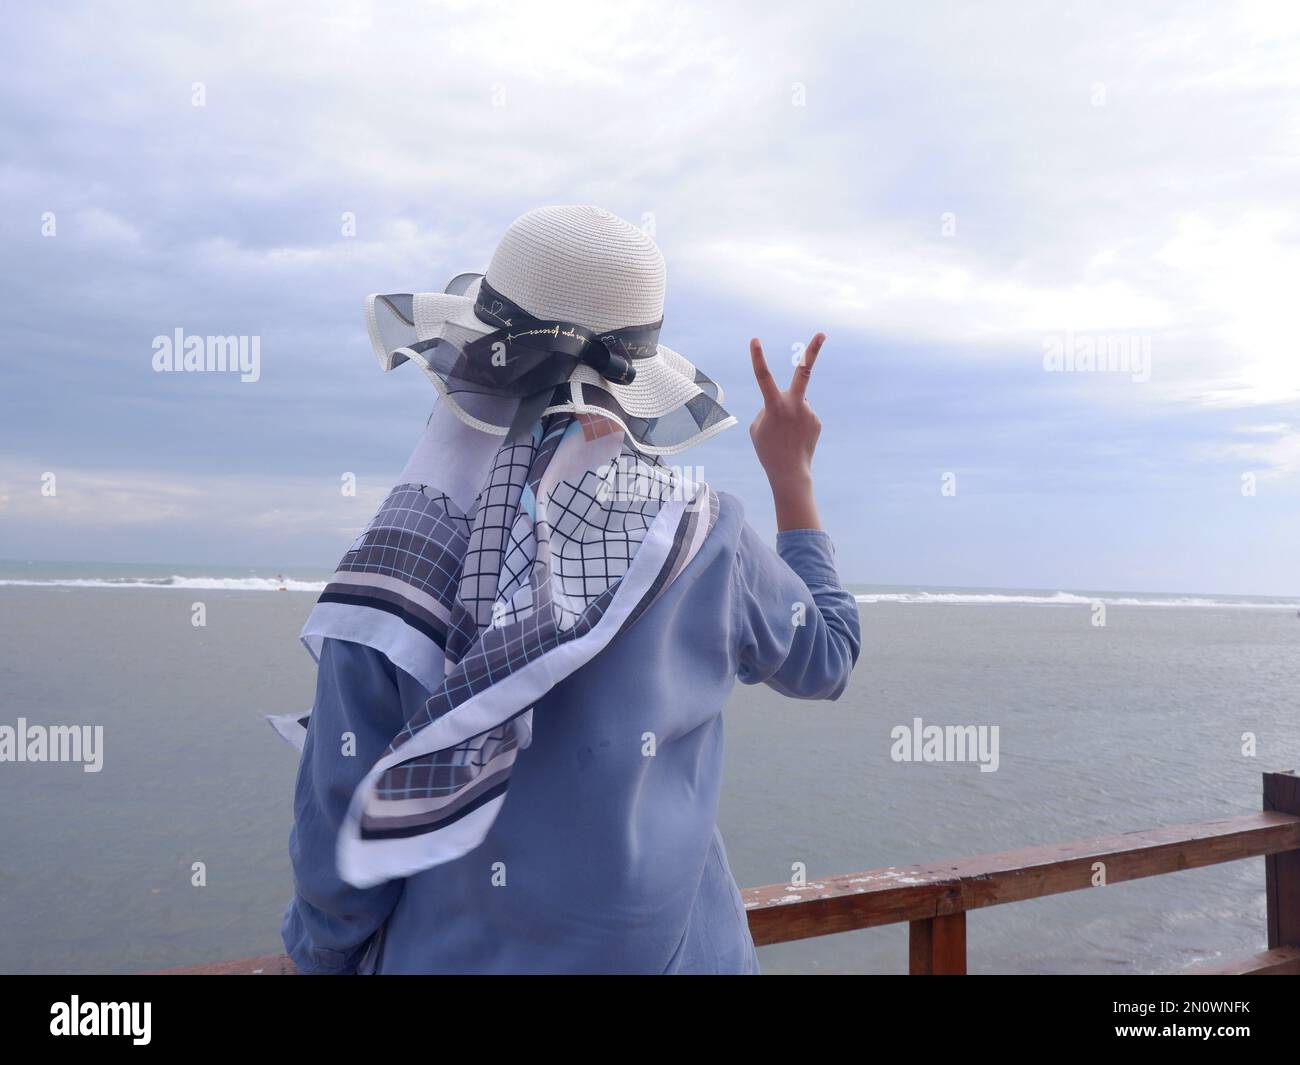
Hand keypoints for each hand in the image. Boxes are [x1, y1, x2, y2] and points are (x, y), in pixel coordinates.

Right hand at [749, 333, 824, 530]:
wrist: (789, 472)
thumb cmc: (768, 449)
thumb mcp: (758, 426)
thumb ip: (770, 407)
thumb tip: (786, 400)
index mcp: (774, 405)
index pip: (763, 377)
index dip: (758, 357)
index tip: (754, 340)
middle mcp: (795, 404)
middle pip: (804, 372)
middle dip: (813, 351)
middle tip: (822, 333)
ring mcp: (809, 411)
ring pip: (795, 403)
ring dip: (788, 415)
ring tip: (785, 435)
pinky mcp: (817, 420)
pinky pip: (803, 415)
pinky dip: (797, 424)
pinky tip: (794, 438)